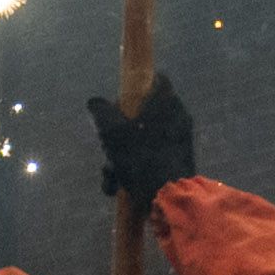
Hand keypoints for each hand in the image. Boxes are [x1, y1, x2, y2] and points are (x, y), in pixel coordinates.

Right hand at [87, 74, 196, 202]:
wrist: (169, 195)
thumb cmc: (140, 158)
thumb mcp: (113, 132)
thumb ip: (101, 113)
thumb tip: (94, 101)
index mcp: (167, 102)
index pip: (156, 79)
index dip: (134, 87)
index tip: (118, 102)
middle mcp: (178, 116)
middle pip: (143, 113)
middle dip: (119, 132)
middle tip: (107, 147)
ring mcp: (180, 138)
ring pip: (144, 139)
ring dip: (122, 156)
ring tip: (111, 176)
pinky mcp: (179, 159)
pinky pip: (152, 156)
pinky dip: (135, 168)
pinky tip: (118, 187)